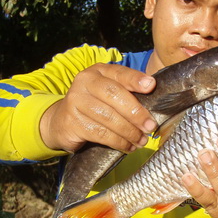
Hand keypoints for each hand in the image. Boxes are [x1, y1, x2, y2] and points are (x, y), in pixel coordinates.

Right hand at [40, 63, 157, 152]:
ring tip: (142, 141)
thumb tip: (156, 99)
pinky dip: (118, 142)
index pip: (119, 73)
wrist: (61, 121)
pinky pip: (100, 133)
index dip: (135, 79)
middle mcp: (85, 82)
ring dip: (129, 132)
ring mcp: (75, 101)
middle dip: (135, 112)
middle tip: (150, 126)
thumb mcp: (109, 94)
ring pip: (108, 117)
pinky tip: (128, 146)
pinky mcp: (72, 122)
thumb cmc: (95, 105)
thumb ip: (128, 92)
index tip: (151, 86)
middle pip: (114, 95)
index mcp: (98, 71)